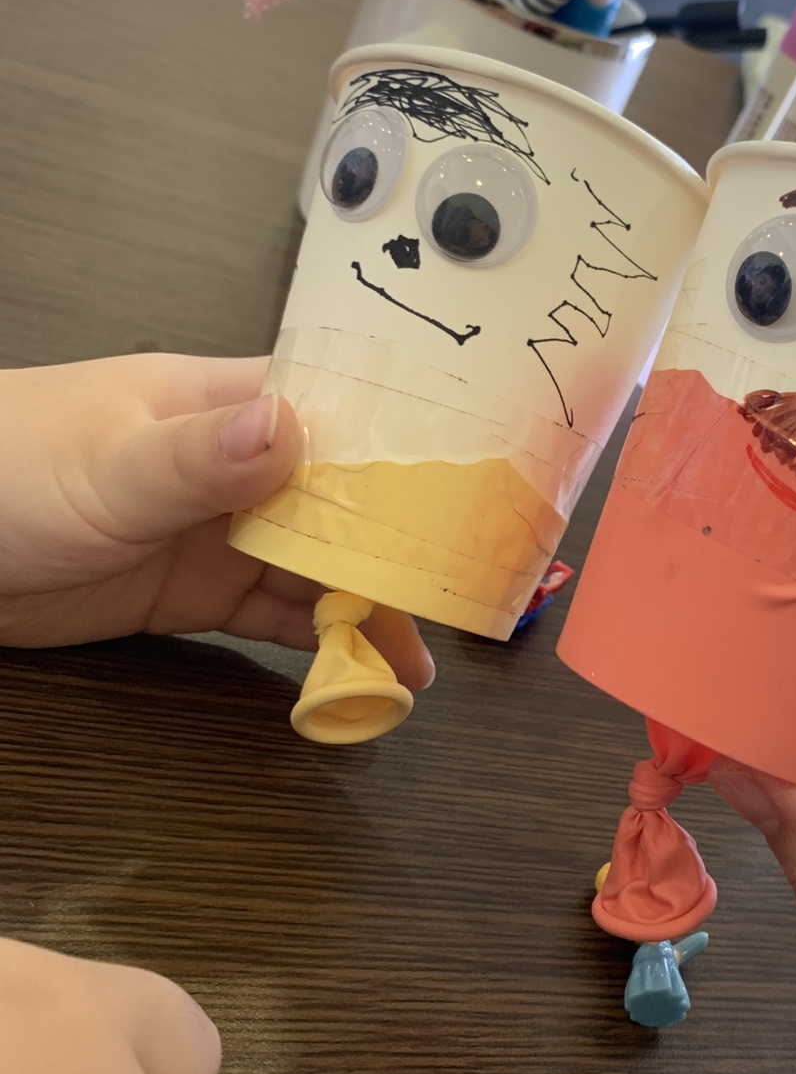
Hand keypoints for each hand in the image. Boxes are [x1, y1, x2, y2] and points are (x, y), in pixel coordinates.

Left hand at [0, 354, 432, 686]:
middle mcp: (234, 466)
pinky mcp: (193, 593)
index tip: (471, 494)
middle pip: (342, 503)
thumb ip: (195, 455)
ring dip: (365, 609)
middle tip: (458, 601)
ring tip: (418, 663)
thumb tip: (289, 426)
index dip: (406, 451)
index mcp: (223, 406)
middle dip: (399, 548)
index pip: (338, 416)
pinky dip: (317, 642)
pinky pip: (272, 615)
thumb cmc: (0, 471)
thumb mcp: (104, 468)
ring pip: (314, 567)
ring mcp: (216, 532)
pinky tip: (358, 668)